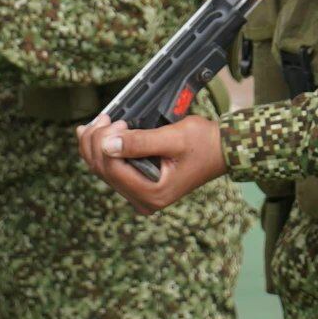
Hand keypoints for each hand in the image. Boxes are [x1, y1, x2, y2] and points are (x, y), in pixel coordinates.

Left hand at [76, 113, 227, 213]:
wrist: (222, 150)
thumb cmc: (203, 144)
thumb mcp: (173, 138)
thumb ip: (140, 142)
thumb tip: (108, 144)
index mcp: (152, 194)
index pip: (113, 169)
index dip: (106, 142)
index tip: (120, 121)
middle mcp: (144, 200)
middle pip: (103, 170)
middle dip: (96, 141)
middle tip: (105, 118)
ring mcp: (140, 195)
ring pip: (103, 170)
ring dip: (95, 145)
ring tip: (99, 122)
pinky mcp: (140, 186)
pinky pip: (112, 169)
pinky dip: (102, 150)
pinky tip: (96, 135)